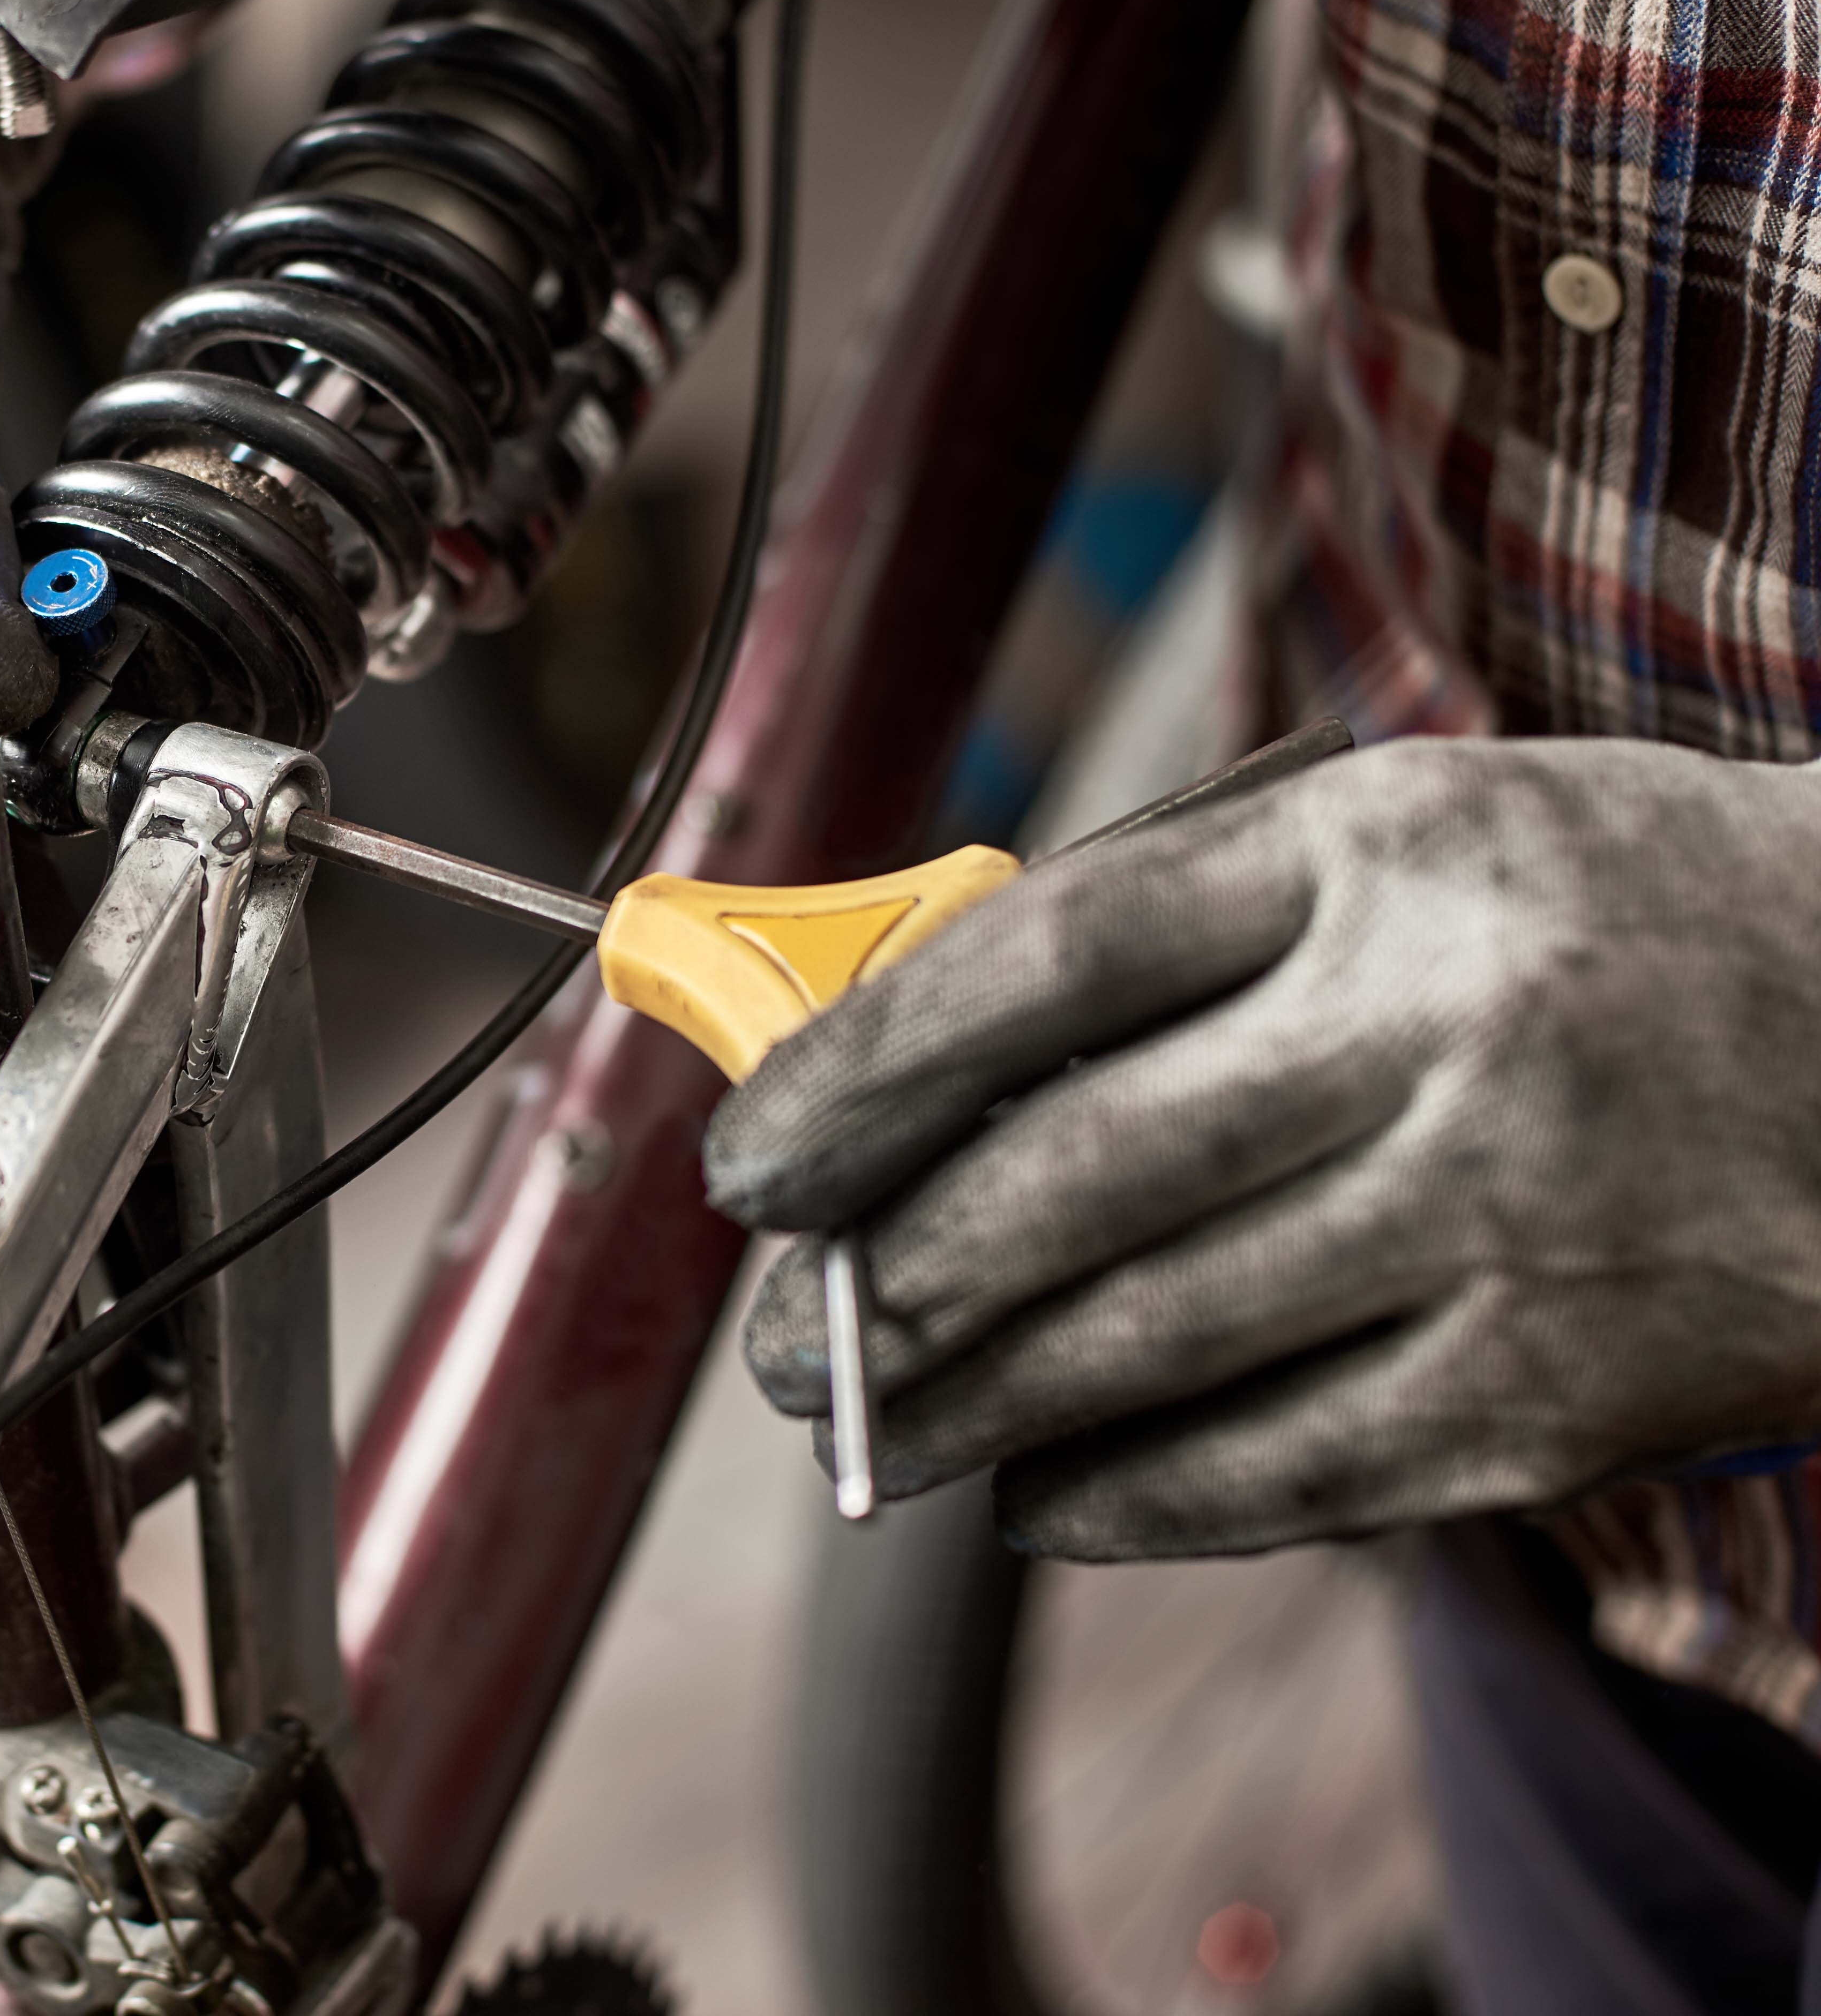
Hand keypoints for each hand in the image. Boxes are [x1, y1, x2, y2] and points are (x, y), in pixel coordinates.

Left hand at [707, 737, 1820, 1556]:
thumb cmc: (1592, 914)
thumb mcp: (1391, 843)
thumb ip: (1165, 936)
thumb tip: (902, 1066)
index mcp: (1374, 856)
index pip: (1046, 966)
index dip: (863, 1072)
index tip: (752, 1164)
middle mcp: (1437, 1034)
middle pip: (1071, 1181)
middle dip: (883, 1284)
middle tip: (782, 1343)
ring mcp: (1505, 1224)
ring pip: (1151, 1342)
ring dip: (967, 1404)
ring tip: (865, 1425)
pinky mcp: (1558, 1391)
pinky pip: (1284, 1466)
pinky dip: (1128, 1495)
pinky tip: (1036, 1500)